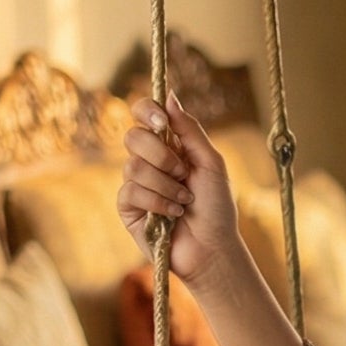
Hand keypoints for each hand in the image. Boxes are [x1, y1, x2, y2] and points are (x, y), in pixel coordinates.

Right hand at [118, 95, 239, 290]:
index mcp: (169, 146)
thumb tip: (169, 97)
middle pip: (133, 137)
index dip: (146, 111)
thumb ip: (190, 130)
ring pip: (132, 166)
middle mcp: (149, 161)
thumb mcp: (211, 163)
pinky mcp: (128, 207)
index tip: (162, 122)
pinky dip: (157, 202)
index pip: (144, 115)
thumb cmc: (217, 208)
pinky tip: (173, 215)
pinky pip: (130, 191)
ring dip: (165, 185)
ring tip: (184, 202)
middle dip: (162, 155)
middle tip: (183, 174)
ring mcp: (137, 184)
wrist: (213, 248)